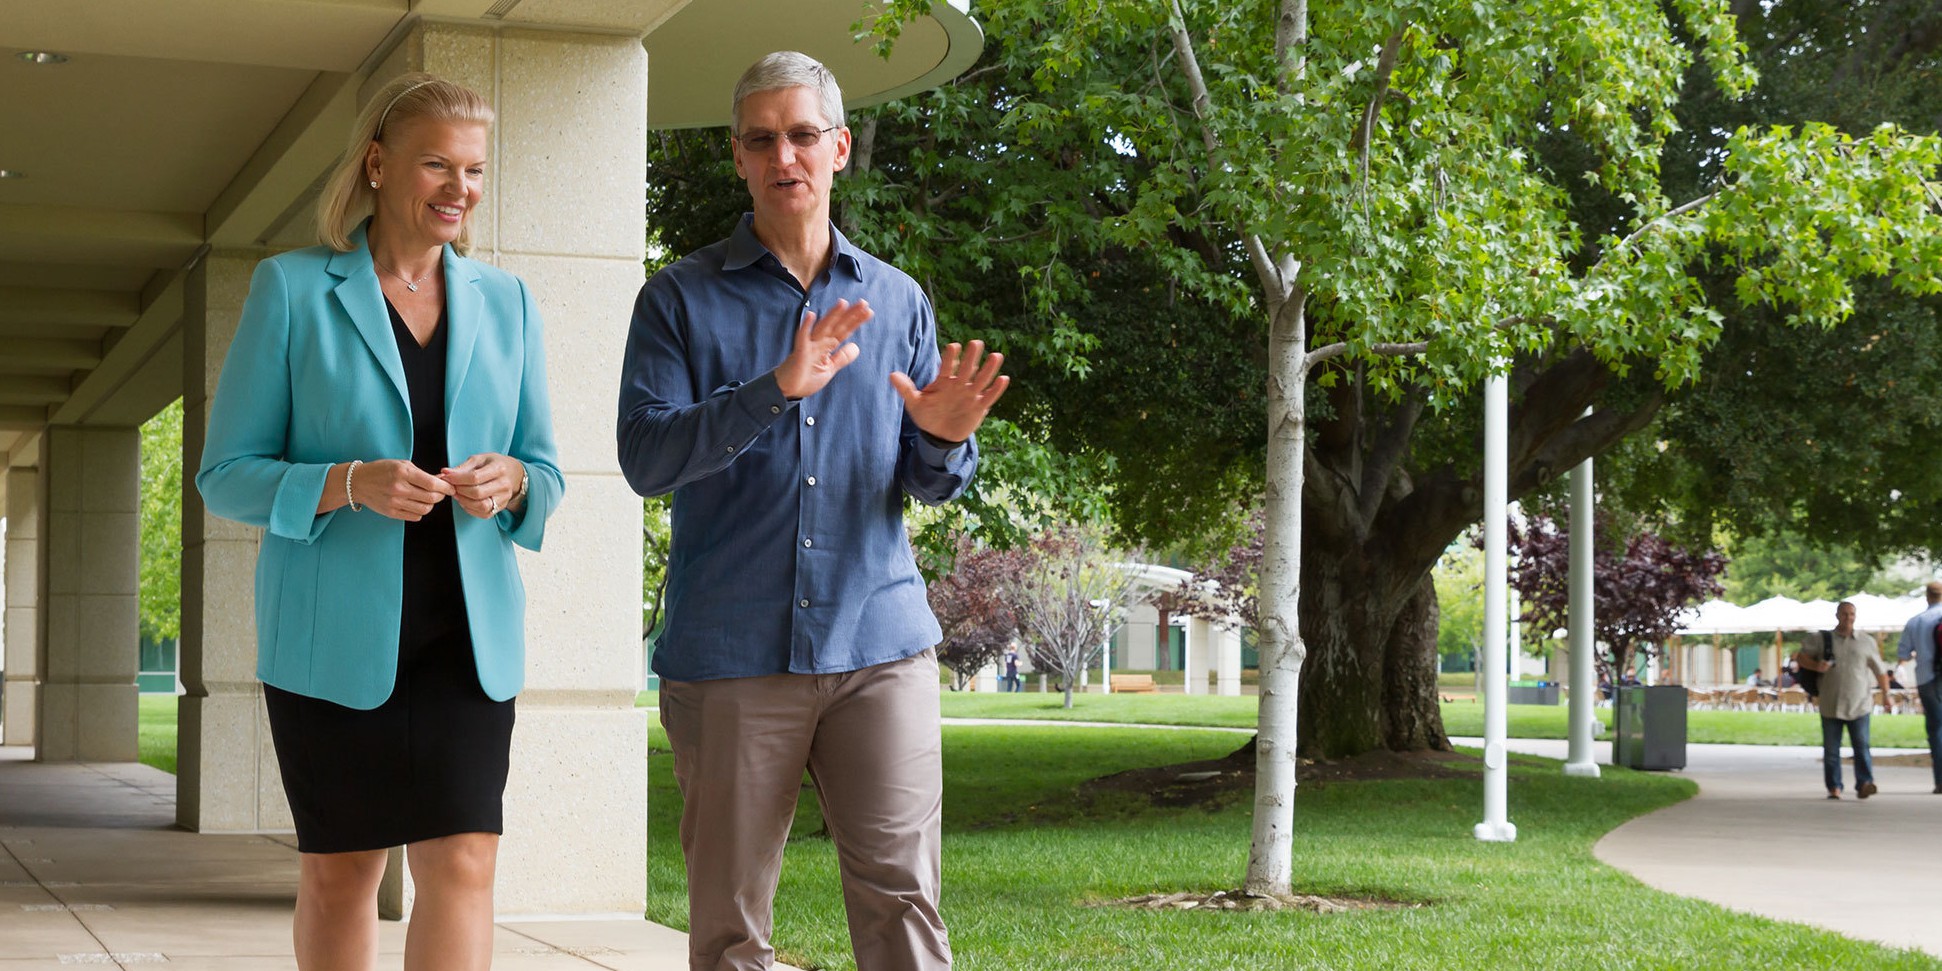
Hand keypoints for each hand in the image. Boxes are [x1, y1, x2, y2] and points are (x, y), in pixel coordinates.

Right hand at [352, 459, 454, 521]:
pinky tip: (417, 503)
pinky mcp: (391, 513)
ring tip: (428, 497)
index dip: (445, 487)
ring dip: (431, 504)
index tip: (451, 488)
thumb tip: (441, 480)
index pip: (432, 483)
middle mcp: (399, 488)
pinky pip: (415, 516)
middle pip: (431, 498)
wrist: (358, 482)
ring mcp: (395, 502)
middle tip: (441, 492)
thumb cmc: (381, 470)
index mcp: (402, 473)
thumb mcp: (401, 465)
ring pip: (425, 509)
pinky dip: (421, 511)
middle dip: (441, 495)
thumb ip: (422, 473)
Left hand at [441, 453, 525, 518]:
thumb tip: (445, 473)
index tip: (446, 477)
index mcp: (499, 468)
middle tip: (452, 486)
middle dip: (459, 490)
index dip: (457, 479)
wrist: (514, 475)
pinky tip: (465, 501)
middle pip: (477, 493)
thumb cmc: (494, 465)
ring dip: (464, 501)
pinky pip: (484, 514)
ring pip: (481, 506)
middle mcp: (504, 485)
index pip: (475, 477)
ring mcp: (504, 498)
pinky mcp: (501, 507)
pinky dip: (470, 509)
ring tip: (457, 494)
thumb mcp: (480, 459)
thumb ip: (463, 467)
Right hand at [775, 299, 871, 398]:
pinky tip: (811, 315)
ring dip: (832, 315)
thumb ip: (842, 357)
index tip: (869, 312)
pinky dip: (806, 326)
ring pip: (823, 327)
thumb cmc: (805, 377)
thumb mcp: (829, 369)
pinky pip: (802, 338)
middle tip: (864, 303)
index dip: (856, 321)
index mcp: (827, 346)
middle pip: (837, 325)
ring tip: (843, 303)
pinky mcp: (799, 352)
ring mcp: (809, 345)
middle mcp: (819, 342)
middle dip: (850, 315)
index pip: (844, 331)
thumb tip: (856, 346)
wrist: (787, 389)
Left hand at [890, 339, 1009, 443]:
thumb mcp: (915, 403)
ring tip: (996, 355)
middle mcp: (959, 384)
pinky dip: (996, 389)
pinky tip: (1004, 378)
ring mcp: (970, 395)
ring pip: (981, 379)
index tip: (954, 347)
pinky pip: (989, 396)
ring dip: (989, 369)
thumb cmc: (927, 415)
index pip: (947, 365)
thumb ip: (906, 388)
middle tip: (976, 343)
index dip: (950, 357)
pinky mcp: (979, 407)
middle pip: (966, 368)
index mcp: (943, 381)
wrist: (939, 434)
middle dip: (971, 357)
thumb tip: (891, 374)